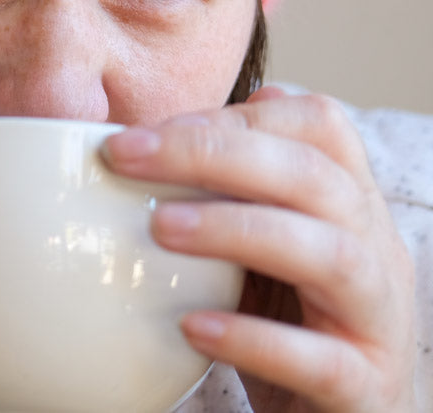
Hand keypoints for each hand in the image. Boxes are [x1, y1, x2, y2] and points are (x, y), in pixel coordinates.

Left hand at [103, 87, 415, 411]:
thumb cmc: (287, 321)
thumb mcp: (259, 246)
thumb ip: (230, 188)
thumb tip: (168, 126)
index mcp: (350, 205)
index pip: (320, 126)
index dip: (236, 117)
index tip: (150, 131)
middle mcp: (376, 251)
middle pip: (314, 176)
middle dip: (214, 154)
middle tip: (126, 155)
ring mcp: (377, 321)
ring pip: (332, 255)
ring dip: (239, 230)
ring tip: (160, 228)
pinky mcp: (363, 389)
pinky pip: (321, 360)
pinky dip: (255, 340)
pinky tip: (191, 327)